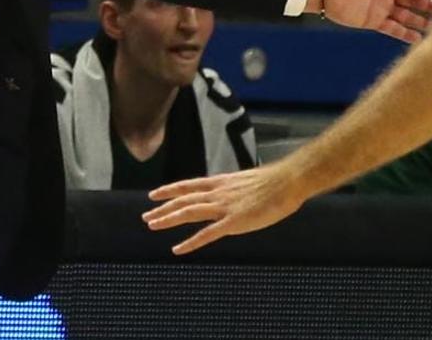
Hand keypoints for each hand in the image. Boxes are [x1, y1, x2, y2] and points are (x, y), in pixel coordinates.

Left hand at [142, 166, 304, 254]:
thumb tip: (228, 192)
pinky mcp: (233, 223)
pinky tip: (177, 249)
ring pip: (188, 212)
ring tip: (152, 225)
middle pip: (183, 200)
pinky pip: (206, 234)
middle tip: (146, 216)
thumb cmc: (272, 182)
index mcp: (219, 182)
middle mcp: (216, 193)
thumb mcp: (244, 181)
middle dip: (162, 208)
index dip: (169, 190)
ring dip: (168, 219)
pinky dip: (190, 242)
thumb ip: (232, 189)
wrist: (286, 182)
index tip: (154, 194)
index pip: (187, 185)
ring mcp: (223, 207)